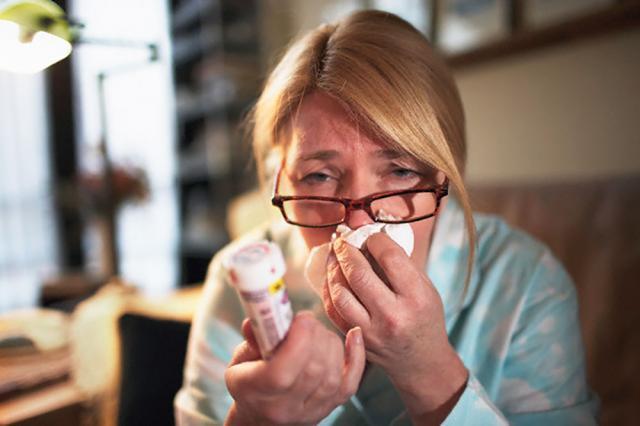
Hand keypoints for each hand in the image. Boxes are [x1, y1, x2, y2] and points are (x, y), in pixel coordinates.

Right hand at [224, 311, 365, 424]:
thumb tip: (258, 319)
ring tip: (318, 331)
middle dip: (315, 336)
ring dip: (331, 343)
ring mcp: (309, 412)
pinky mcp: (328, 409)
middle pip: (313, 371)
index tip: (300, 318)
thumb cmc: (247, 382)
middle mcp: (284, 408)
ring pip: (332, 376)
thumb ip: (253, 339)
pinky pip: (350, 384)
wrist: (260, 419)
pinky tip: (353, 335)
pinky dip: (356, 357)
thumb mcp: (240, 360)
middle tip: (307, 320)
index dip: (297, 341)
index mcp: (255, 393)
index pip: (281, 373)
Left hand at [322, 233, 466, 420]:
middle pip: (359, 274)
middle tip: (342, 239)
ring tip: (334, 254)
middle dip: (346, 250)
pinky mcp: (356, 340)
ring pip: (340, 293)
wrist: (421, 361)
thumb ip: (400, 261)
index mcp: (416, 298)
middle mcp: (393, 316)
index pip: (390, 258)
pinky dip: (328, 289)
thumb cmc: (424, 317)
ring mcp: (371, 331)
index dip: (374, 240)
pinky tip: (331, 277)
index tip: (369, 235)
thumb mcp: (425, 287)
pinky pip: (333, 310)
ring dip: (332, 268)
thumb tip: (370, 232)